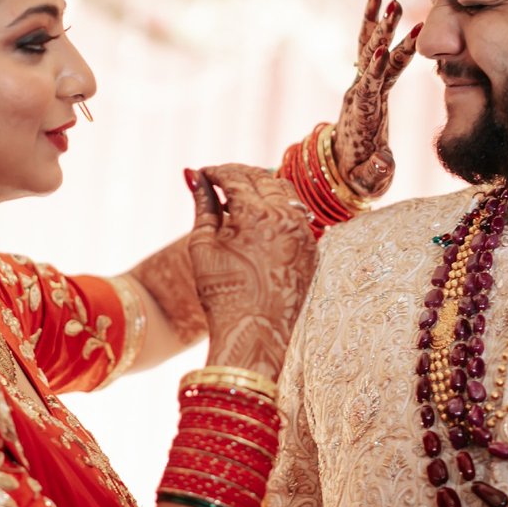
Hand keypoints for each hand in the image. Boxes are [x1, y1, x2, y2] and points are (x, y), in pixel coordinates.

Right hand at [185, 164, 316, 378]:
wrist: (253, 333)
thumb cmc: (221, 292)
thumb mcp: (203, 245)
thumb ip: (204, 206)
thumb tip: (195, 177)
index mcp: (257, 214)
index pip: (235, 177)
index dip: (216, 172)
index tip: (203, 174)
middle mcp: (286, 218)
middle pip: (263, 178)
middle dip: (239, 175)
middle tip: (219, 180)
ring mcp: (304, 233)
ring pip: (284, 192)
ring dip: (261, 188)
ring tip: (238, 198)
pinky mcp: (312, 248)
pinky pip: (296, 215)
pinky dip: (277, 208)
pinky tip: (258, 218)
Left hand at [333, 0, 420, 199]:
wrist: (344, 170)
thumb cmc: (360, 176)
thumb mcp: (368, 181)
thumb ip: (375, 172)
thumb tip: (383, 160)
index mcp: (362, 114)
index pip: (370, 88)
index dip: (376, 71)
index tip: (383, 52)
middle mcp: (359, 93)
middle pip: (370, 58)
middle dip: (382, 33)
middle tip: (394, 5)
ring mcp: (362, 85)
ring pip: (368, 47)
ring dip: (376, 21)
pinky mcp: (370, 82)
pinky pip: (372, 50)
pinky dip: (376, 26)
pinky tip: (379, 1)